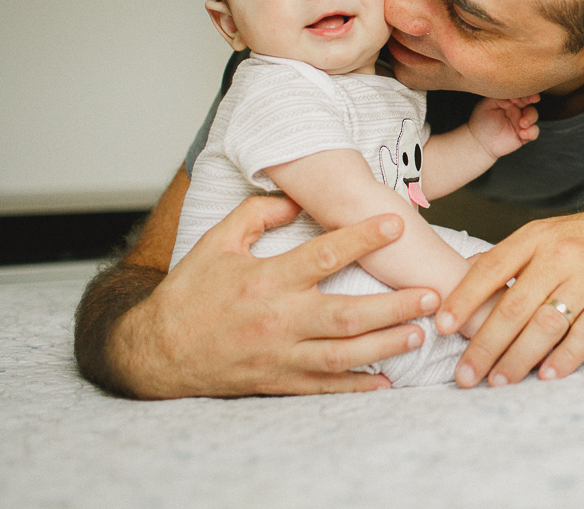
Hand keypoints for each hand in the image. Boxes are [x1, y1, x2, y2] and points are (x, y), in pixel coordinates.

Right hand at [112, 196, 440, 397]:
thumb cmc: (189, 293)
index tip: (395, 225)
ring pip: (342, 354)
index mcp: (266, 279)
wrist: (154, 352)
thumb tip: (297, 196)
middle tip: (430, 295)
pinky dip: (356, 387)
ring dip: (385, 345)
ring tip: (419, 334)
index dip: (361, 238)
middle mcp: (278, 319)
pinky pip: (323, 387)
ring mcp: (280, 354)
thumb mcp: (216, 242)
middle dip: (393, 306)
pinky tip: (386, 382)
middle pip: (346, 314)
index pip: (323, 255)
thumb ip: (257, 214)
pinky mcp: (277, 381)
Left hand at [435, 210, 583, 386]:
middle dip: (486, 344)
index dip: (465, 298)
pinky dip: (565, 358)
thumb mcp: (543, 237)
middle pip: (515, 306)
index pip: (492, 268)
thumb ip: (505, 259)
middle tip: (466, 374)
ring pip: (547, 324)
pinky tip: (546, 376)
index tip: (442, 326)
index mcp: (536, 238)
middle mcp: (561, 255)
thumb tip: (457, 277)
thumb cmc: (582, 242)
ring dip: (519, 358)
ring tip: (499, 381)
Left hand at [468, 94, 539, 158]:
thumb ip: (499, 97)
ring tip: (522, 123)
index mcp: (509, 100)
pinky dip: (531, 132)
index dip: (522, 91)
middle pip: (530, 100)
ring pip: (533, 115)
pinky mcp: (524, 135)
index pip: (519, 92)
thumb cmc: (481, 121)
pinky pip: (534, 132)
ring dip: (530, 117)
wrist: (479, 142)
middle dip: (533, 98)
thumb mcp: (487, 105)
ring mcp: (521, 122)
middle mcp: (517, 109)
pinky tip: (522, 134)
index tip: (518, 96)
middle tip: (534, 98)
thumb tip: (512, 96)